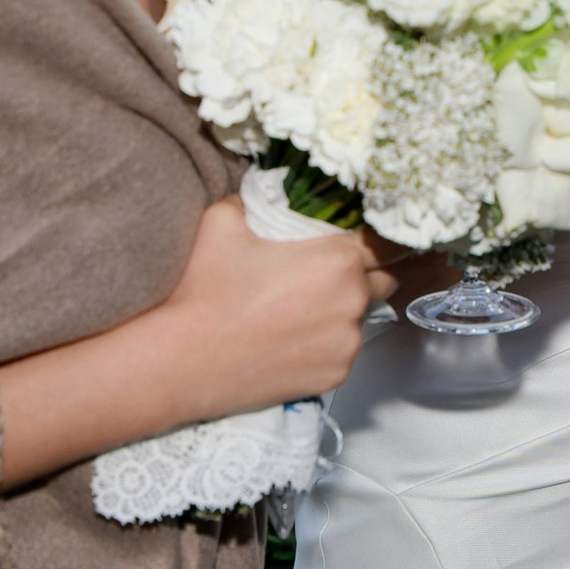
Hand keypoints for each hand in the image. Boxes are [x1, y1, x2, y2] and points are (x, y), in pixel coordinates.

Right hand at [162, 197, 384, 411]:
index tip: (361, 238)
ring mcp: (347, 343)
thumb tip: (268, 192)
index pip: (386, 241)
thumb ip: (259, 199)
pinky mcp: (335, 376)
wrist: (183, 361)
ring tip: (299, 310)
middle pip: (383, 279)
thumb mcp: (225, 219)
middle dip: (365, 273)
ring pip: (361, 317)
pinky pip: (343, 350)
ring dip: (343, 309)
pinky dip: (328, 343)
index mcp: (338, 259)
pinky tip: (292, 339)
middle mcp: (353, 301)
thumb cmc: (204, 289)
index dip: (375, 237)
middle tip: (325, 274)